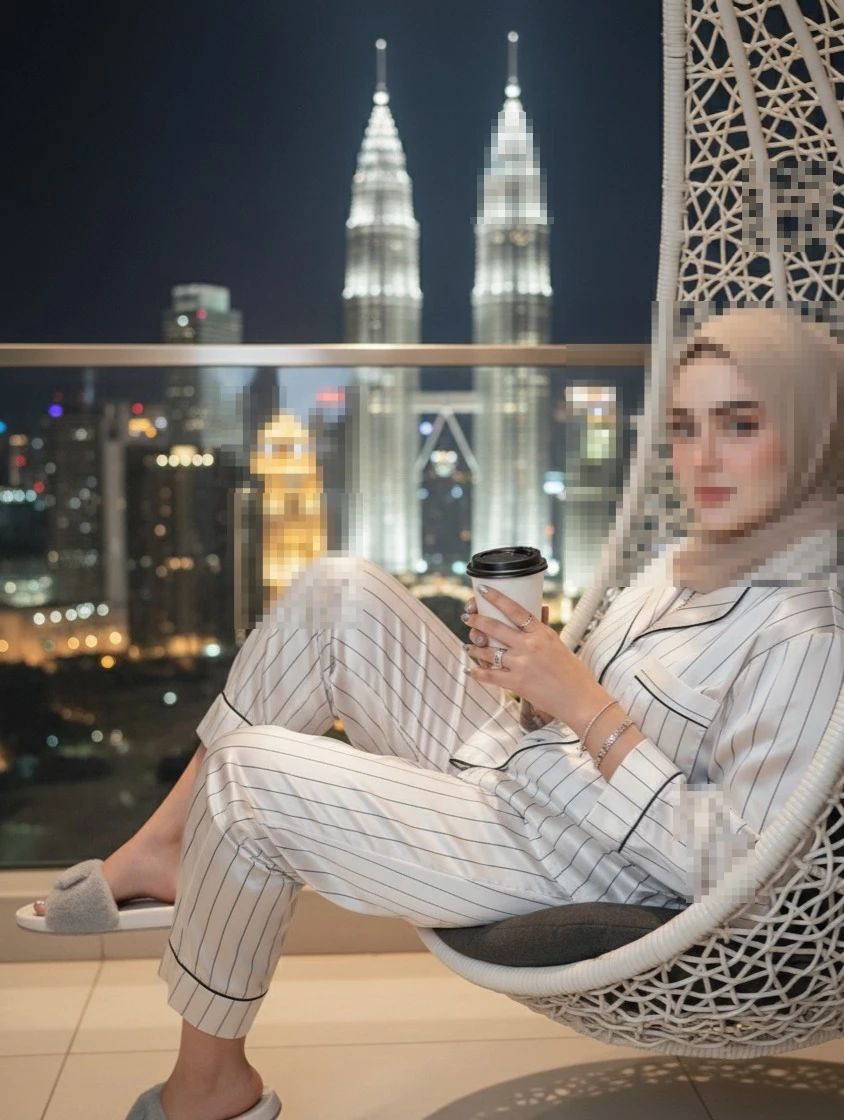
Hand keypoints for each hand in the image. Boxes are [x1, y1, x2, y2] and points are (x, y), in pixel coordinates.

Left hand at [461, 584, 603, 728]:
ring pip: (489, 651)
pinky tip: (471, 670)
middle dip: (477, 621)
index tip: (483, 590)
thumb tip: (539, 610)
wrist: (579, 699)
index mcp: (542, 633)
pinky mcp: (516, 683)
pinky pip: (490, 676)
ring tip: (469, 646)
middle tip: (468, 618)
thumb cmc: (573, 672)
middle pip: (495, 628)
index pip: (515, 610)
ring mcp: (521, 664)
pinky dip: (478, 673)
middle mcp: (529, 645)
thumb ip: (543, 630)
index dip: (496, 598)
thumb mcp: (558, 644)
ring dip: (475, 647)